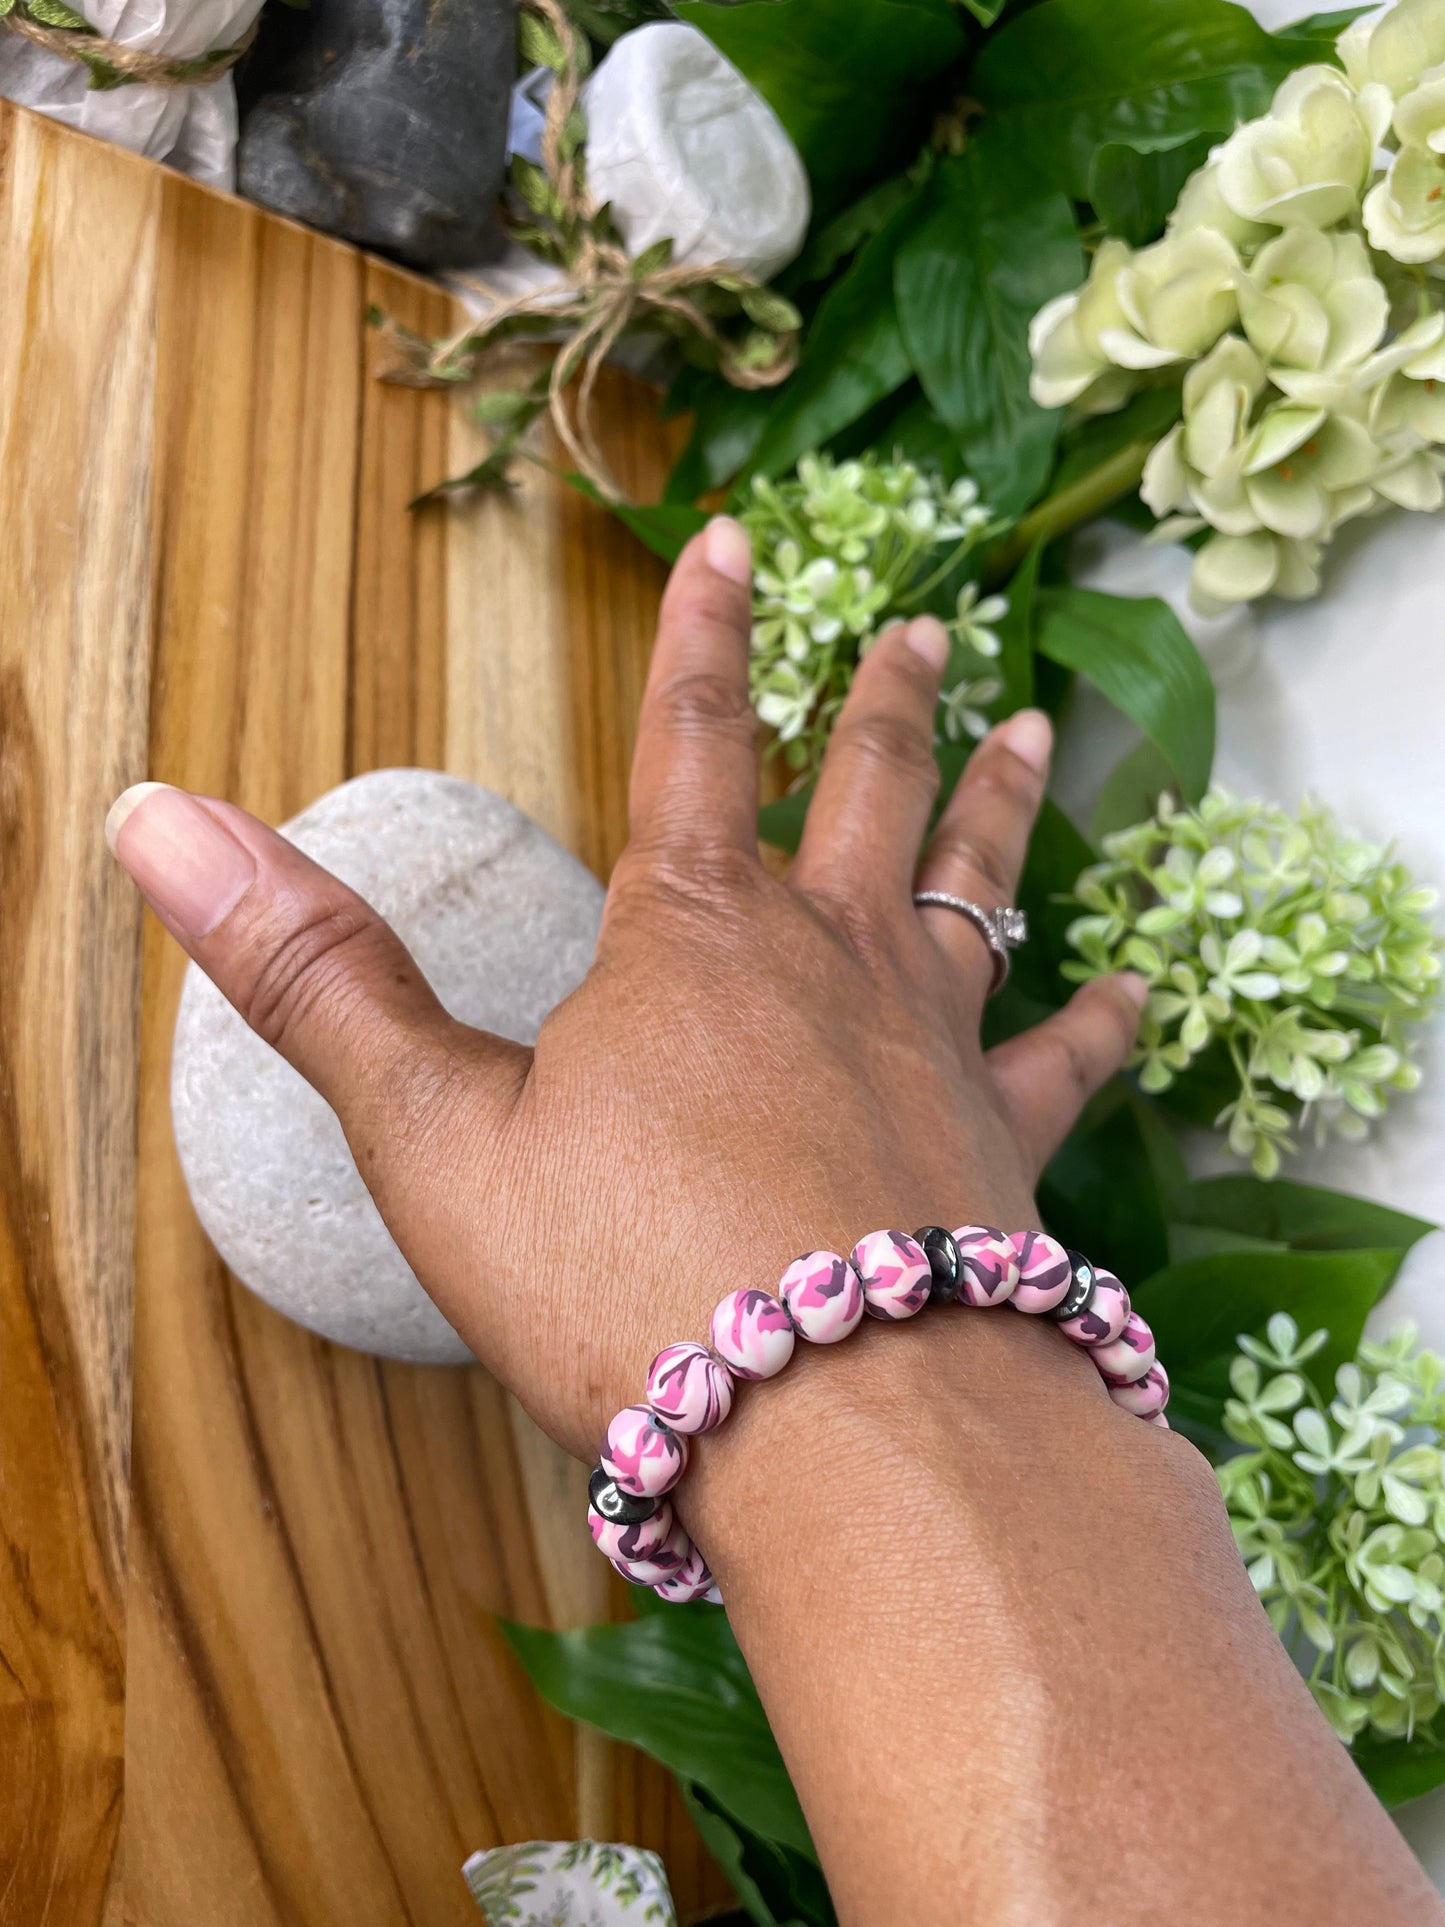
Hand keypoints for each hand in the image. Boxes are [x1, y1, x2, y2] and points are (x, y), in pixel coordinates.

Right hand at [106, 517, 1145, 1462]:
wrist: (845, 1425)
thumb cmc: (632, 1281)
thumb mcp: (436, 1134)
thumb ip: (313, 974)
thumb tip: (159, 819)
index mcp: (694, 936)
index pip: (695, 737)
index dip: (706, 634)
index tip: (735, 540)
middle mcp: (833, 959)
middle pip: (869, 790)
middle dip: (887, 700)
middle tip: (929, 628)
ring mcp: (936, 1047)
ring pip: (980, 890)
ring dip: (1003, 808)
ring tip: (1038, 733)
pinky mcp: (1007, 1150)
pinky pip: (1064, 1061)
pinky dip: (1099, 1021)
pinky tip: (1133, 989)